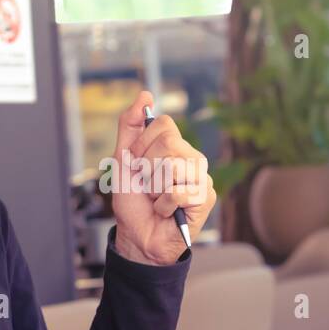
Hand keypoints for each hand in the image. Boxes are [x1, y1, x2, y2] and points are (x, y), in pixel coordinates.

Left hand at [108, 90, 214, 265]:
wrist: (137, 235)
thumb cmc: (133, 200)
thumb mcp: (122, 158)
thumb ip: (129, 125)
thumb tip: (146, 94)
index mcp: (175, 145)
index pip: (164, 124)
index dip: (142, 144)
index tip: (136, 164)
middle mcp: (192, 157)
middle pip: (169, 143)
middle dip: (146, 167)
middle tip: (147, 185)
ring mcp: (202, 177)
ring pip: (173, 166)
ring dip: (154, 188)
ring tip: (156, 198)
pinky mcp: (206, 198)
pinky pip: (179, 191)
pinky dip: (163, 204)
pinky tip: (165, 211)